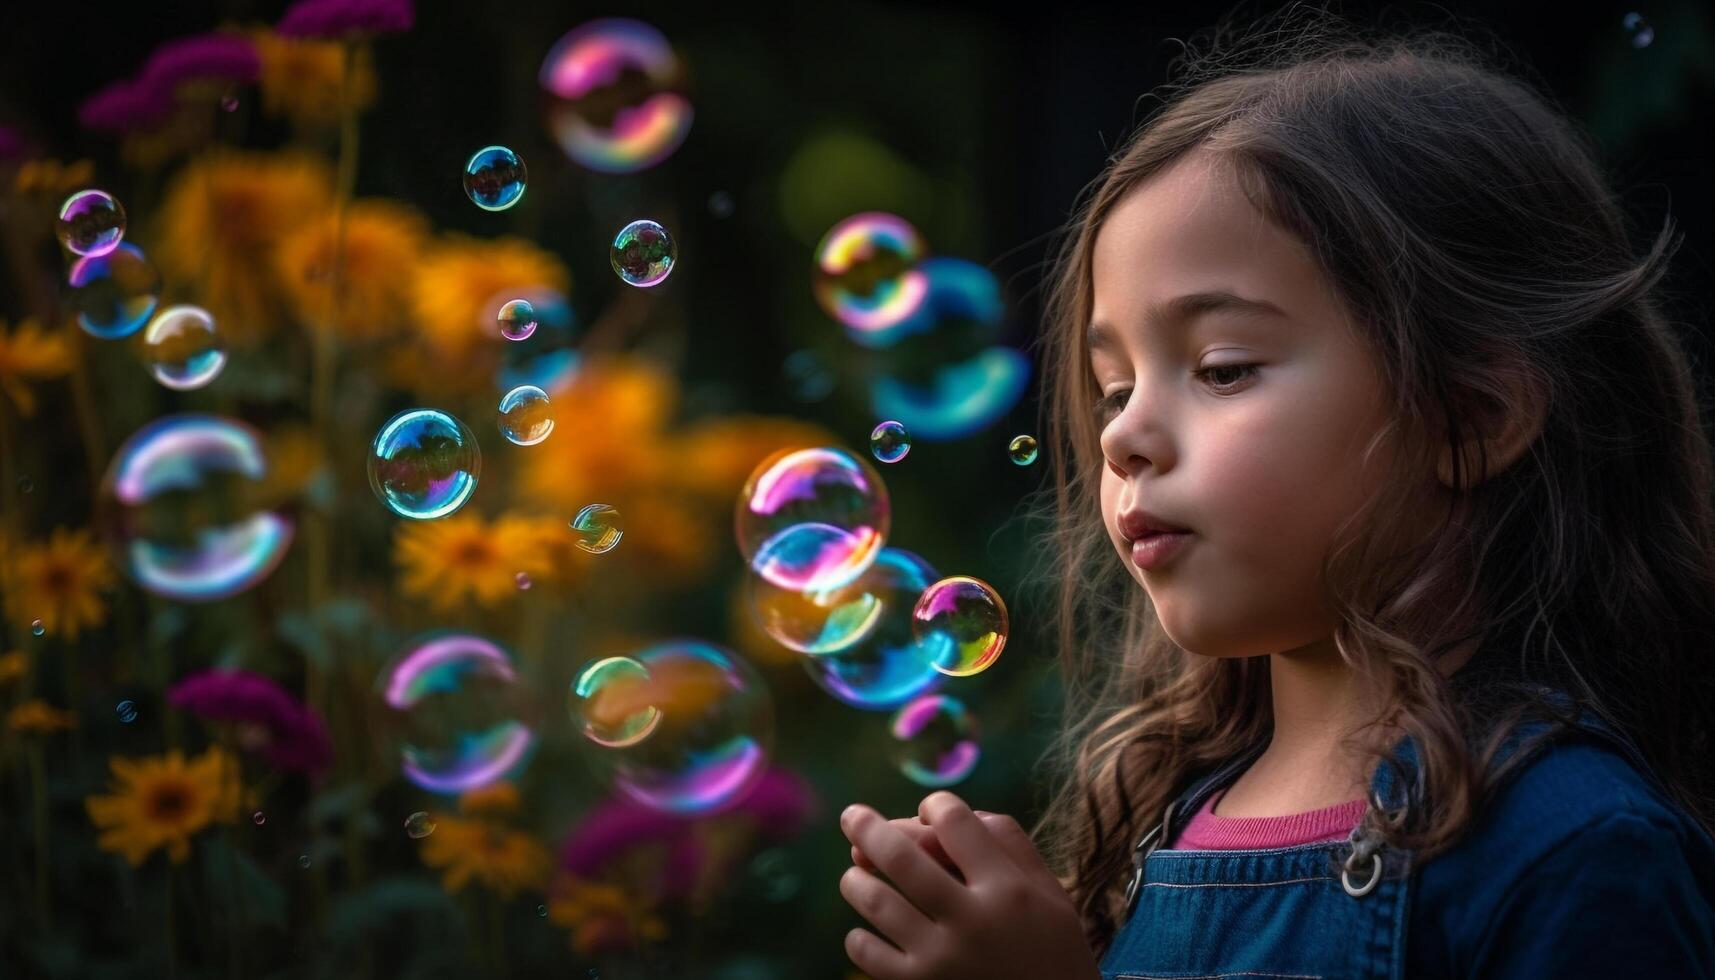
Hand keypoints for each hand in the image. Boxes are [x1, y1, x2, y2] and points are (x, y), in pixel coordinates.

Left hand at [837, 791, 1099, 979]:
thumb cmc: (1052, 953)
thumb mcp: (1050, 895)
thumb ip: (1011, 846)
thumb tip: (963, 812)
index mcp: (1008, 889)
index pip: (955, 822)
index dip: (935, 805)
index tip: (931, 811)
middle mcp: (972, 920)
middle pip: (902, 857)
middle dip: (868, 828)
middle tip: (851, 815)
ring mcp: (941, 959)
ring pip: (877, 902)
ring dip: (857, 881)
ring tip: (855, 876)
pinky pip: (868, 954)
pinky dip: (859, 937)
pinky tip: (866, 931)